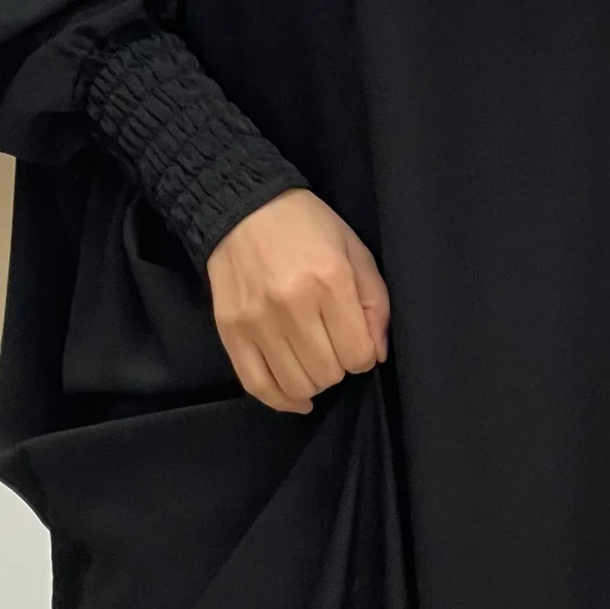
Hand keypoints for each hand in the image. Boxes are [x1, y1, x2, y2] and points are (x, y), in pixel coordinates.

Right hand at [204, 187, 389, 415]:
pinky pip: (256, 384)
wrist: (244, 208)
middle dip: (339, 368)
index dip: (364, 355)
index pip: (358, 354)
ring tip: (314, 363)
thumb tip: (378, 354)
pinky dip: (280, 400)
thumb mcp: (355, 251)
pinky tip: (296, 397)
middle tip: (334, 347)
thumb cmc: (307, 227)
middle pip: (328, 373)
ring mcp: (257, 320)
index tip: (357, 342)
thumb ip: (375, 303)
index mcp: (329, 281)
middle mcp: (292, 304)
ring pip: (296, 384)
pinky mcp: (231, 330)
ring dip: (313, 382)